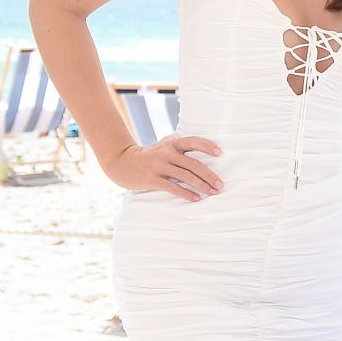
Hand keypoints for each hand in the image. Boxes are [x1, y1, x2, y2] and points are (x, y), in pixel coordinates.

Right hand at [107, 135, 224, 201]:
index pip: (193, 142)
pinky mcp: (151, 179)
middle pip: (193, 164)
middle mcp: (166, 153)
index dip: (207, 146)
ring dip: (201, 186)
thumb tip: (204, 146)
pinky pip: (172, 187)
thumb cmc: (149, 155)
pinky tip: (196, 198)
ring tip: (212, 192)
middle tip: (220, 185)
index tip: (220, 153)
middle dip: (209, 175)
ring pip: (185, 176)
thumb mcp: (163, 145)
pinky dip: (186, 193)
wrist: (121, 162)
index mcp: (171, 143)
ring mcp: (158, 166)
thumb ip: (179, 146)